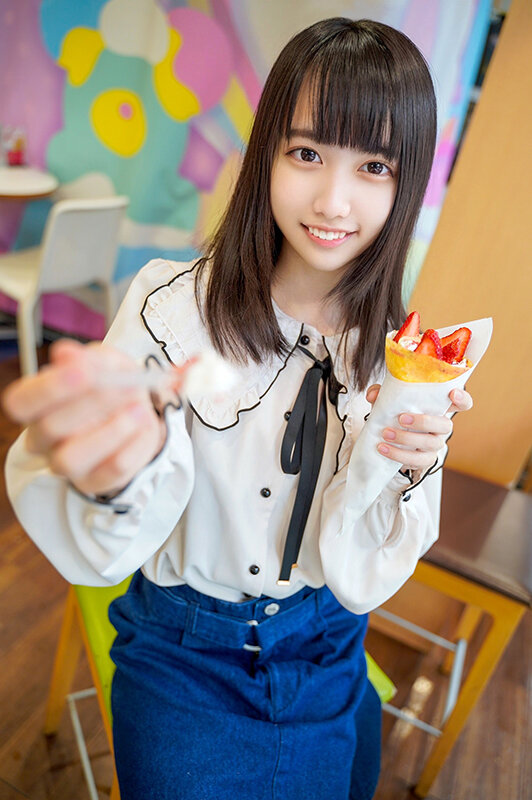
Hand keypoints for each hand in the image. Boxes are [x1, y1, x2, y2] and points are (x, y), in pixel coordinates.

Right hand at [2, 339, 167, 496]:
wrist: (139, 412)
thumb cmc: (112, 385)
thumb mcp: (108, 362)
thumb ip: (91, 358)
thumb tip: (66, 354)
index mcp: (36, 404)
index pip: (20, 402)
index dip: (48, 388)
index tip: (83, 371)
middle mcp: (43, 438)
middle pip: (50, 427)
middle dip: (92, 403)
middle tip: (127, 384)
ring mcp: (66, 464)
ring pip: (71, 459)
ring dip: (110, 432)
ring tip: (140, 409)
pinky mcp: (95, 480)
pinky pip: (110, 470)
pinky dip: (132, 445)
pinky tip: (144, 425)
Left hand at [365, 384, 472, 471]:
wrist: (389, 438)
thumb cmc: (396, 413)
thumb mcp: (390, 401)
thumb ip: (382, 394)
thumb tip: (373, 395)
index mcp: (439, 408)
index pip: (463, 403)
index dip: (462, 399)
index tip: (452, 394)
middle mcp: (441, 426)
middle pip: (446, 425)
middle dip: (424, 422)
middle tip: (401, 419)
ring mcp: (435, 444)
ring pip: (430, 443)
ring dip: (406, 439)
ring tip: (386, 434)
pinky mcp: (425, 459)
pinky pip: (416, 460)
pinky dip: (398, 454)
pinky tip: (383, 448)